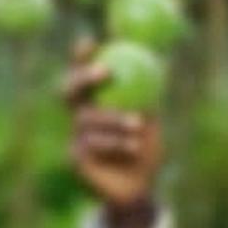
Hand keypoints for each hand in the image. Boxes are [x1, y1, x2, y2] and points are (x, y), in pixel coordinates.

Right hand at [61, 38, 163, 210]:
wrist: (140, 187)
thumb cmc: (145, 146)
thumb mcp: (151, 116)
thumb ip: (148, 91)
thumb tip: (159, 58)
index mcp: (95, 101)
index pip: (82, 73)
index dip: (80, 56)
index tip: (90, 41)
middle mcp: (80, 115)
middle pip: (68, 90)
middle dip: (82, 77)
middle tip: (105, 71)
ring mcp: (75, 136)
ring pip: (86, 118)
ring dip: (114, 118)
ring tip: (138, 124)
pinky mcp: (76, 157)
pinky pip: (93, 143)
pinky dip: (117, 143)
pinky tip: (134, 147)